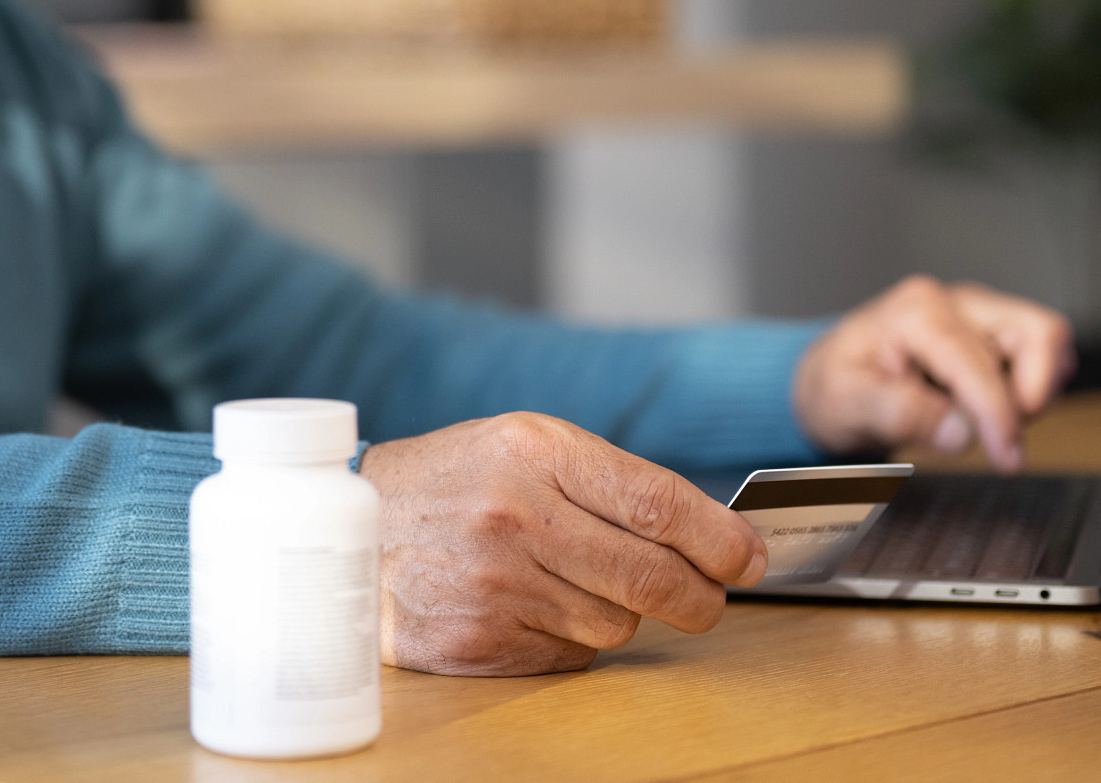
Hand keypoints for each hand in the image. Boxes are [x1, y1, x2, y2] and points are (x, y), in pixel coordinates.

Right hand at [357, 412, 766, 675]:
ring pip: (616, 623)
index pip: (657, 502)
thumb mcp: (527, 446)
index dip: (718, 538)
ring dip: (621, 610)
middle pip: (650, 576)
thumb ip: (615, 483)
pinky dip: (570, 635)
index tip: (748, 557)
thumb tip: (716, 538)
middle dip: (700, 595)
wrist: (353, 525)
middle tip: (710, 597)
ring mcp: (493, 584)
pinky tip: (534, 604)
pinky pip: (569, 653)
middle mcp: (514, 516)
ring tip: (578, 580)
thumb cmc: (458, 479)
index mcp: (534, 451)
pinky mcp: (477, 640)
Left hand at [791, 276, 1073, 471]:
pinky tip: (990, 406)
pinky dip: (1033, 384)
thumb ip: (901, 414)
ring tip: (987, 419)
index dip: (1000, 415)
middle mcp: (954, 301)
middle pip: (1036, 335)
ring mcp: (978, 311)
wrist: (831, 376)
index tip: (1006, 458)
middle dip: (1028, 397)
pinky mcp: (994, 328)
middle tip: (999, 439)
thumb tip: (961, 431)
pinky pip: (1042, 350)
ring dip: (1035, 389)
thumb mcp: (846, 404)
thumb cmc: (837, 385)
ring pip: (1047, 339)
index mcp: (916, 313)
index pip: (981, 363)